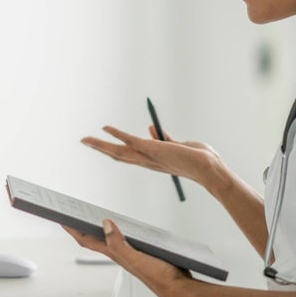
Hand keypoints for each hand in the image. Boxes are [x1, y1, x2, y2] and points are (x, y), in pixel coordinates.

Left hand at [63, 220, 191, 296]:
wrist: (176, 286)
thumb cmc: (157, 276)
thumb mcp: (135, 257)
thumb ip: (119, 242)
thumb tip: (105, 224)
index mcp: (114, 254)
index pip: (88, 240)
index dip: (73, 230)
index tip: (62, 219)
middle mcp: (119, 253)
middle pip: (95, 239)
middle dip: (82, 227)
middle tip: (73, 214)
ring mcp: (129, 253)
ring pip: (109, 238)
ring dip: (98, 229)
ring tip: (91, 218)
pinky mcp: (140, 251)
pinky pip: (123, 238)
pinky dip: (118, 230)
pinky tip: (122, 226)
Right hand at [81, 125, 220, 186]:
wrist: (210, 169)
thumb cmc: (200, 160)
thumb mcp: (179, 146)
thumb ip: (164, 138)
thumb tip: (152, 128)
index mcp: (153, 162)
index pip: (130, 156)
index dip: (115, 150)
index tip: (103, 145)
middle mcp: (148, 162)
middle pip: (118, 155)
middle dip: (100, 148)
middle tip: (85, 142)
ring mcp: (149, 156)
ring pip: (118, 151)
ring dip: (100, 144)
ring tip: (85, 139)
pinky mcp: (152, 148)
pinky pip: (130, 139)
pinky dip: (116, 133)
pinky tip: (105, 128)